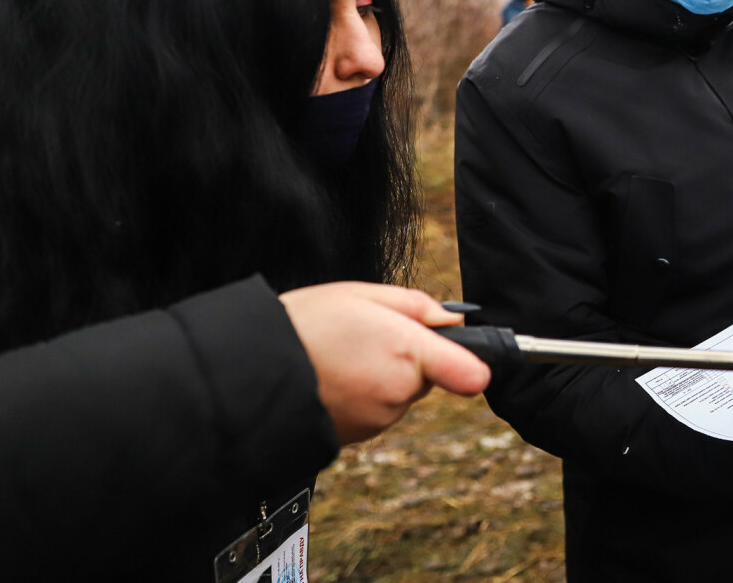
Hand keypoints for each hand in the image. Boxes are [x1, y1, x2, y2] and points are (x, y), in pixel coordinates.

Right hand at [279, 282, 490, 444]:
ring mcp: (379, 419)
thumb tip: (451, 321)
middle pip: (426, 374)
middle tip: (367, 336)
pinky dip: (362, 397)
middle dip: (408, 356)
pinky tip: (333, 378)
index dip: (478, 361)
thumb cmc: (304, 325)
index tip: (481, 358)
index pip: (472, 372)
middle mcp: (399, 392)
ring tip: (341, 356)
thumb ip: (416, 306)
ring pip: (399, 394)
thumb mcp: (362, 294)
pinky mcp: (359, 438)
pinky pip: (375, 412)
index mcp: (408, 351)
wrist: (251, 372)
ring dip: (381, 377)